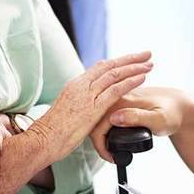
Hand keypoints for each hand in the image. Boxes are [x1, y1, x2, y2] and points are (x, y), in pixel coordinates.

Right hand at [30, 51, 152, 160]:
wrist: (43, 139)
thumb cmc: (53, 131)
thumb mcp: (66, 111)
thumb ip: (78, 104)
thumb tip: (86, 105)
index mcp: (75, 85)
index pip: (100, 67)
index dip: (117, 62)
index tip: (130, 59)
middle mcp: (81, 85)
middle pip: (110, 65)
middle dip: (130, 59)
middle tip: (146, 54)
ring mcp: (87, 94)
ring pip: (115, 74)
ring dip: (134, 68)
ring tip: (149, 64)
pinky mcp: (92, 107)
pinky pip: (115, 90)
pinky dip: (130, 82)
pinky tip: (142, 78)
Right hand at [90, 87, 189, 162]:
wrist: (179, 105)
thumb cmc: (172, 113)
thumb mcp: (158, 119)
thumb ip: (136, 118)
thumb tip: (115, 118)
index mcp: (123, 100)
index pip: (98, 122)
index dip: (100, 143)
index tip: (110, 156)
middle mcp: (118, 96)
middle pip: (94, 120)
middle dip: (97, 141)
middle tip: (109, 156)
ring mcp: (118, 99)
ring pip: (98, 118)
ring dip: (100, 135)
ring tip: (110, 149)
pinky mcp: (120, 102)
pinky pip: (104, 115)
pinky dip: (104, 129)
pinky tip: (112, 138)